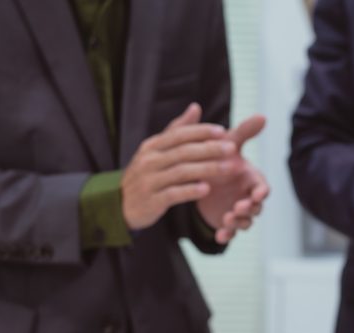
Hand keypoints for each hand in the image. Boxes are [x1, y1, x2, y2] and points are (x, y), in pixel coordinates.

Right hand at [122, 104, 236, 229]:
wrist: (121, 205)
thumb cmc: (147, 173)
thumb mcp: (156, 150)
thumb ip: (177, 130)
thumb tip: (196, 107)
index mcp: (151, 146)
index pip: (179, 134)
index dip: (201, 132)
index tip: (223, 131)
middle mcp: (149, 161)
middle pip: (183, 152)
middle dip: (210, 149)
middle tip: (232, 149)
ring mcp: (149, 181)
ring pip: (182, 172)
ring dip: (208, 169)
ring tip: (229, 168)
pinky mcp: (151, 201)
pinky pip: (173, 194)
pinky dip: (190, 191)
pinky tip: (207, 189)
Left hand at [198, 115, 270, 243]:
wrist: (200, 176)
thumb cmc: (219, 158)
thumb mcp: (229, 144)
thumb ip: (244, 132)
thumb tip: (262, 116)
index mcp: (251, 179)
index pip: (263, 187)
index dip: (262, 191)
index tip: (257, 193)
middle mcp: (248, 196)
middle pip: (257, 207)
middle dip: (250, 208)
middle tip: (240, 207)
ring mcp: (238, 211)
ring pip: (245, 221)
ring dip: (239, 222)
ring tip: (228, 218)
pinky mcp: (227, 223)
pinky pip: (230, 233)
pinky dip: (227, 235)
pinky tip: (220, 235)